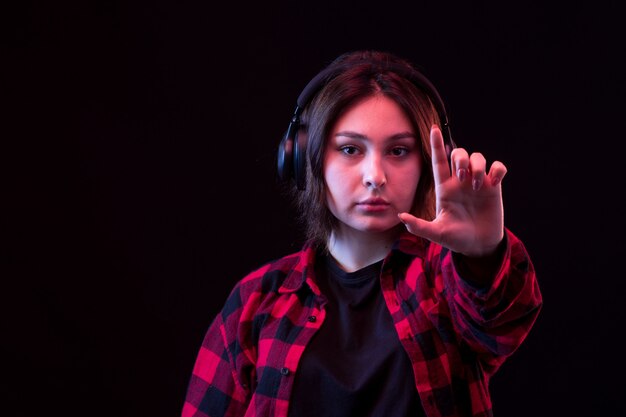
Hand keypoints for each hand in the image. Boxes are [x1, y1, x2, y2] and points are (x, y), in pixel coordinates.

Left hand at [398, 125, 506, 256]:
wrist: (478, 246)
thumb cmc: (456, 238)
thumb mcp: (437, 233)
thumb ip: (419, 226)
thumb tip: (401, 216)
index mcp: (444, 188)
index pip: (439, 161)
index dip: (436, 144)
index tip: (433, 128)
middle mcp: (460, 182)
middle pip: (458, 153)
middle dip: (460, 158)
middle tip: (462, 177)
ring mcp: (477, 183)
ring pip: (478, 157)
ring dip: (478, 166)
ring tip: (477, 186)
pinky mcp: (494, 187)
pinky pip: (498, 167)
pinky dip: (497, 169)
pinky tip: (494, 181)